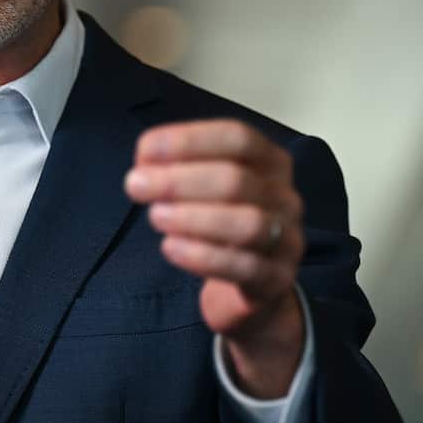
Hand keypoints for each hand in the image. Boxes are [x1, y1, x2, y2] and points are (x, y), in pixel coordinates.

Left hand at [123, 119, 304, 397]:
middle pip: (237, 179)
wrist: (254, 284)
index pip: (237, 138)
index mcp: (270, 162)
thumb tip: (144, 166)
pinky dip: (202, 256)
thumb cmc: (223, 222)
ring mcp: (287, 238)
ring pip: (247, 223)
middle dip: (179, 180)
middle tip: (135, 185)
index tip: (144, 151)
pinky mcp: (277, 278)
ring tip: (155, 216)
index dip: (189, 141)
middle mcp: (284, 196)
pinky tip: (170, 248)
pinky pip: (244, 267)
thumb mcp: (208, 189)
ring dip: (193, 218)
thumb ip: (180, 170)